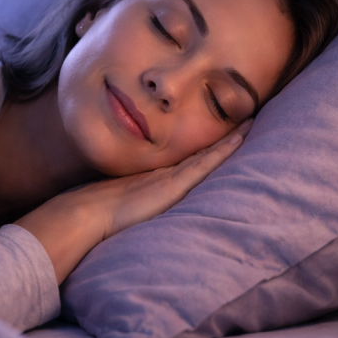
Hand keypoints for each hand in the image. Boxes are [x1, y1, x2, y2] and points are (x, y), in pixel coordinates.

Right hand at [17, 120, 252, 283]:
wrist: (87, 216)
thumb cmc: (101, 219)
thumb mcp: (128, 210)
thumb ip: (142, 206)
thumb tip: (146, 215)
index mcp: (161, 182)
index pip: (193, 162)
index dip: (212, 148)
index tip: (231, 134)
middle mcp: (168, 175)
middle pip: (203, 153)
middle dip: (225, 137)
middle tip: (248, 118)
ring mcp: (171, 178)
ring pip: (208, 154)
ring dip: (230, 139)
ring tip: (250, 121)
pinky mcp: (174, 184)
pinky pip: (205, 163)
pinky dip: (223, 150)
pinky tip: (240, 138)